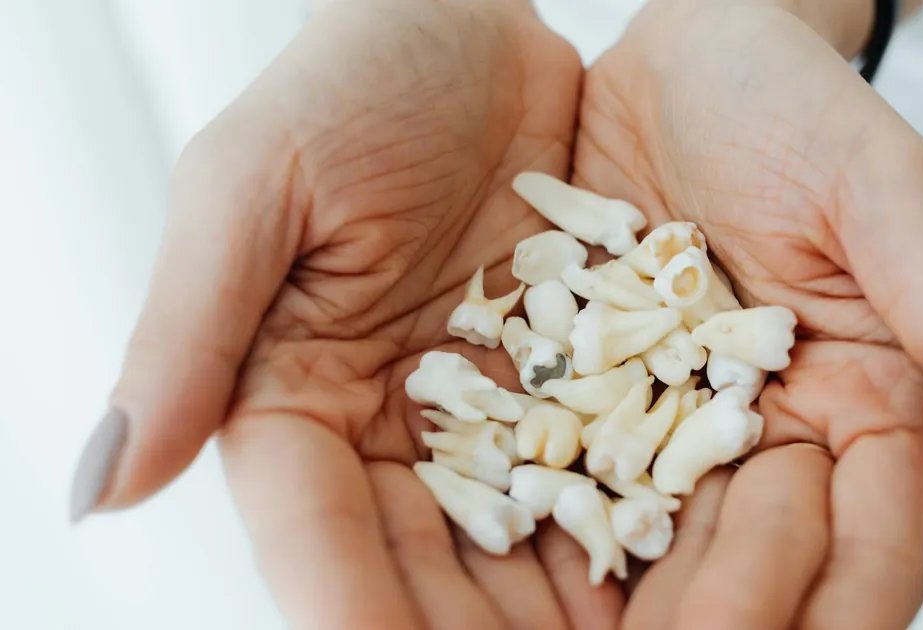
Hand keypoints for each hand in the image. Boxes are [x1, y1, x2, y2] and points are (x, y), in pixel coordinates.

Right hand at [68, 1, 624, 627]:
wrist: (472, 24)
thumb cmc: (347, 81)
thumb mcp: (251, 188)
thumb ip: (185, 335)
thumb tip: (97, 490)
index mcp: (292, 399)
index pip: (314, 535)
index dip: (351, 610)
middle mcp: (393, 427)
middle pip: (426, 564)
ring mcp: (492, 413)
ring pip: (522, 541)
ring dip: (562, 608)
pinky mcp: (577, 381)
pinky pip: (606, 470)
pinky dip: (635, 528)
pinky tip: (675, 570)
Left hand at [574, 0, 922, 627]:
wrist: (680, 57)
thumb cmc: (792, 102)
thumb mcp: (885, 195)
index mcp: (870, 402)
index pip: (872, 541)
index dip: (836, 606)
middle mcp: (776, 430)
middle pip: (765, 561)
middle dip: (723, 618)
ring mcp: (681, 423)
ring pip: (672, 544)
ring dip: (640, 603)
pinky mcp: (598, 398)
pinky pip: (581, 481)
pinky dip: (562, 531)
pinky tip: (524, 559)